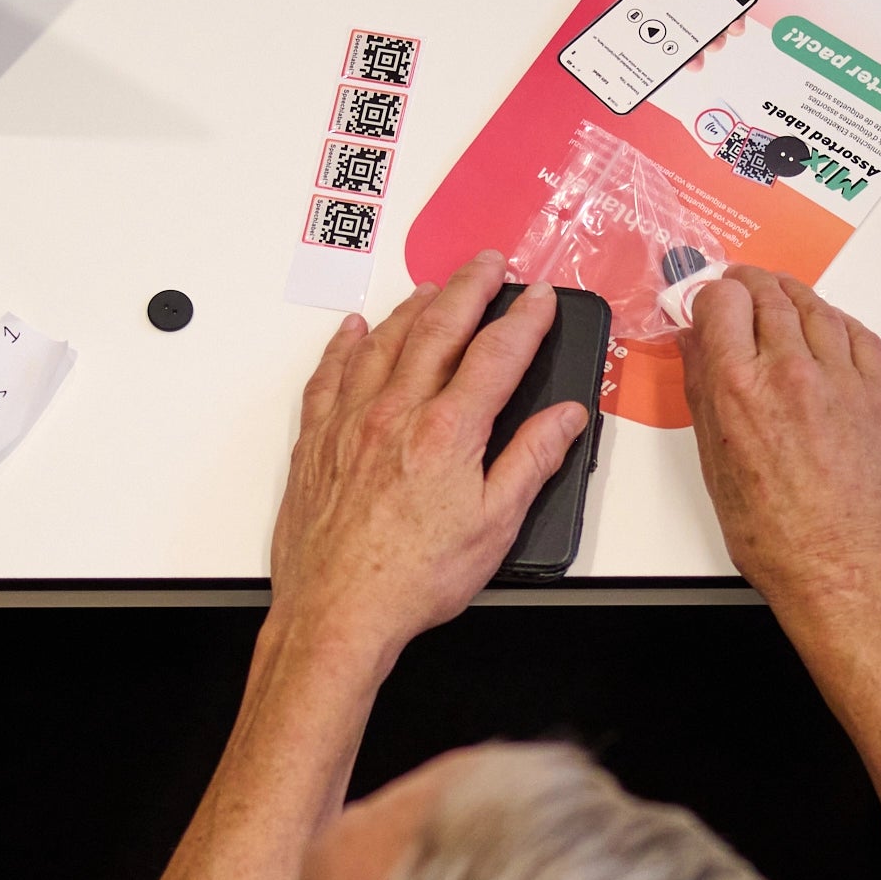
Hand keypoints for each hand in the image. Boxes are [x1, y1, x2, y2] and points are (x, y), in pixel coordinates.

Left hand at [270, 253, 589, 662]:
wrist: (338, 613)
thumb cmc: (410, 580)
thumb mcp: (495, 526)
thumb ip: (531, 461)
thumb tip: (563, 418)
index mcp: (447, 431)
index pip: (497, 354)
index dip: (525, 319)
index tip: (540, 298)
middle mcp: (395, 414)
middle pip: (438, 328)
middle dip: (469, 288)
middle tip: (489, 265)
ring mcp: (350, 423)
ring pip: (383, 342)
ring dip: (413, 307)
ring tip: (434, 289)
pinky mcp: (317, 442)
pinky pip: (330, 375)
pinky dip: (345, 345)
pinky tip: (355, 330)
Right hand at [680, 266, 880, 615]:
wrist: (844, 570)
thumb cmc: (777, 538)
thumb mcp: (715, 467)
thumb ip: (703, 395)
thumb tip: (694, 347)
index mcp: (739, 390)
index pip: (721, 301)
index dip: (709, 295)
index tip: (705, 302)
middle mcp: (790, 372)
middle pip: (768, 293)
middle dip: (746, 284)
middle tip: (737, 290)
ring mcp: (841, 379)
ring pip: (815, 305)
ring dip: (790, 294)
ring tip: (778, 299)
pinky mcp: (878, 393)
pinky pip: (858, 333)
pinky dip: (835, 320)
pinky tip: (824, 326)